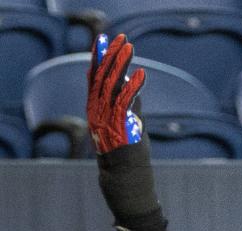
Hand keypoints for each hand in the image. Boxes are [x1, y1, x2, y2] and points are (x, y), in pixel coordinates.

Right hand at [87, 33, 144, 153]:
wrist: (122, 177)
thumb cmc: (125, 155)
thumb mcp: (122, 124)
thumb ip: (125, 104)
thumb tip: (128, 83)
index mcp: (96, 110)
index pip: (95, 78)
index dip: (99, 58)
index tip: (104, 40)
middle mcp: (98, 111)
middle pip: (102, 77)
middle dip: (110, 55)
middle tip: (119, 38)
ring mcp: (108, 118)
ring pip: (112, 85)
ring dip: (121, 65)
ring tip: (129, 48)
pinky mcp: (120, 126)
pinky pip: (126, 102)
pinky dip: (132, 87)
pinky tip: (141, 74)